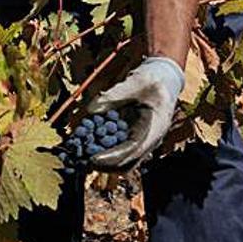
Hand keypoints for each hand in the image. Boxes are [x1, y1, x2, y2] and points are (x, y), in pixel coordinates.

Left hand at [87, 56, 184, 171]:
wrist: (164, 78)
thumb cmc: (154, 78)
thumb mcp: (137, 81)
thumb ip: (115, 94)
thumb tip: (91, 109)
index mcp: (155, 129)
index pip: (133, 151)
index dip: (112, 158)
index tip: (92, 159)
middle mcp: (148, 140)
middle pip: (126, 162)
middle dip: (102, 163)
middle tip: (79, 158)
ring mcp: (140, 140)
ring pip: (120, 159)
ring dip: (99, 157)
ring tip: (78, 152)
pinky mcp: (130, 136)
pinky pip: (115, 147)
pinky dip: (99, 146)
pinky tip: (84, 139)